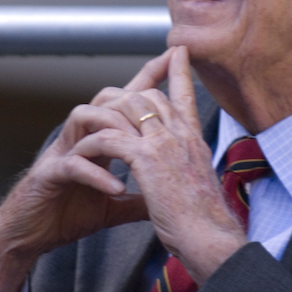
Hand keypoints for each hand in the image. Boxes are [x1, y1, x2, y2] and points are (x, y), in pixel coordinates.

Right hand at [0, 50, 184, 291]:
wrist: (24, 238)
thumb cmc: (62, 217)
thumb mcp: (110, 208)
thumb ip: (137, 201)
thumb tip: (166, 202)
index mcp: (93, 143)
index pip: (121, 104)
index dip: (145, 79)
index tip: (173, 59)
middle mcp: (76, 140)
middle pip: (102, 101)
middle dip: (132, 98)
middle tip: (159, 104)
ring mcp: (60, 154)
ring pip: (83, 119)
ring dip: (112, 128)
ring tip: (138, 148)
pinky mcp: (47, 176)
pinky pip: (73, 165)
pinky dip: (97, 175)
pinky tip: (119, 187)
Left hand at [71, 46, 245, 282]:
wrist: (211, 240)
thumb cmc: (206, 224)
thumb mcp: (199, 187)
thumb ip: (187, 169)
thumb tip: (183, 170)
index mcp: (194, 140)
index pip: (185, 96)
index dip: (180, 72)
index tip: (177, 51)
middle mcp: (182, 135)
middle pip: (150, 96)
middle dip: (126, 93)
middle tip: (104, 100)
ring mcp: (165, 143)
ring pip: (128, 109)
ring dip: (104, 117)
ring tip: (85, 127)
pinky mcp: (146, 159)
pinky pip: (110, 138)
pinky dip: (93, 144)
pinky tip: (80, 154)